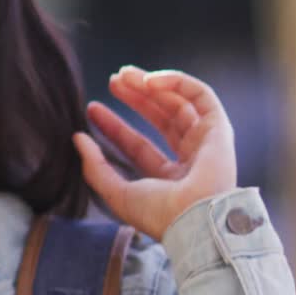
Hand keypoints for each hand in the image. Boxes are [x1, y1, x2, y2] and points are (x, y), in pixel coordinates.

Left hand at [72, 65, 237, 241]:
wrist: (193, 219)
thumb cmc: (158, 214)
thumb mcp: (116, 192)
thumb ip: (95, 167)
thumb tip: (78, 138)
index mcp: (170, 179)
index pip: (139, 144)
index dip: (115, 125)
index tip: (93, 108)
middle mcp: (190, 160)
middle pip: (160, 118)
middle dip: (135, 97)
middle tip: (113, 80)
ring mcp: (206, 144)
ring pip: (178, 103)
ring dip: (150, 85)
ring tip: (124, 75)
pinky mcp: (218, 128)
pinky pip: (200, 95)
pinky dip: (176, 82)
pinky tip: (149, 80)